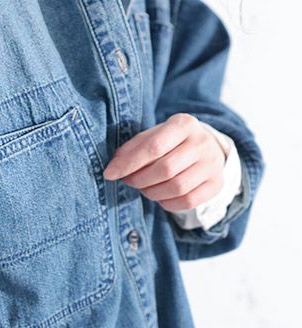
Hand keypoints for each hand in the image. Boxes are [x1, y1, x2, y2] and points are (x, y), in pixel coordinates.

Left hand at [102, 113, 226, 212]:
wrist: (206, 147)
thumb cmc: (170, 142)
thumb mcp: (151, 136)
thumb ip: (131, 150)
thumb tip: (112, 169)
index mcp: (184, 124)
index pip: (153, 147)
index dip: (128, 163)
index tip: (110, 174)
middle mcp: (202, 142)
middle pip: (166, 169)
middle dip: (139, 179)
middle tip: (128, 181)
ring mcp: (212, 164)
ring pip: (177, 187)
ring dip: (152, 192)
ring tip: (143, 188)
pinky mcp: (216, 184)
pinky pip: (188, 201)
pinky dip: (167, 203)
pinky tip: (160, 196)